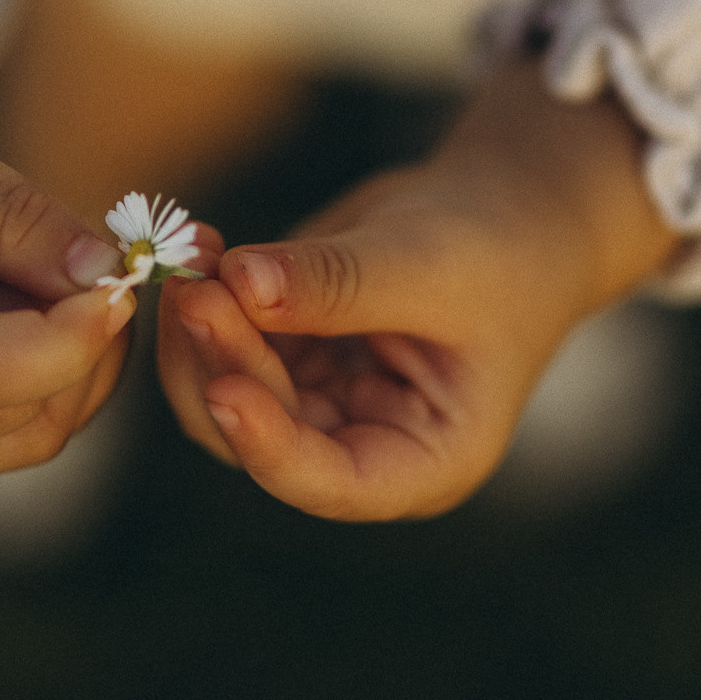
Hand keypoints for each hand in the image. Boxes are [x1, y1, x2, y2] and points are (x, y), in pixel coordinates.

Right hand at [0, 0, 150, 471]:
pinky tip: (17, 297)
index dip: (64, 339)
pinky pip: (24, 426)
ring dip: (71, 352)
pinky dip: (55, 366)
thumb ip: (7, 215)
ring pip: (36, 429)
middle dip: (76, 334)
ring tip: (18, 261)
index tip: (124, 280)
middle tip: (75, 242)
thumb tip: (105, 271)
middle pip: (16, 411)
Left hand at [158, 60, 682, 518]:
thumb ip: (337, 282)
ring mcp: (319, 407)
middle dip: (224, 362)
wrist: (505, 217)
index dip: (270, 447)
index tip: (224, 387)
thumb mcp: (429, 264)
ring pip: (225, 396)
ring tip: (197, 256)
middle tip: (195, 287)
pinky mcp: (289, 360)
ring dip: (201, 333)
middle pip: (261, 437)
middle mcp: (361, 448)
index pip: (332, 482)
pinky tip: (208, 249)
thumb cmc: (496, 256)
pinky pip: (226, 348)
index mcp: (423, 462)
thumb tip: (238, 282)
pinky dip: (211, 301)